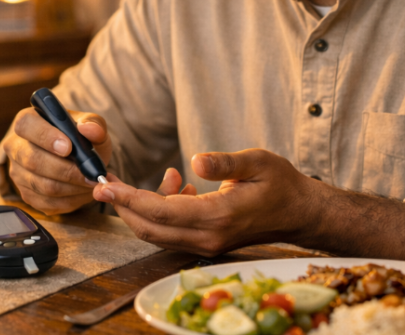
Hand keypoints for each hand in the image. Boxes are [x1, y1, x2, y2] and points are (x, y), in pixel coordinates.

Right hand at [1, 106, 112, 214]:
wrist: (76, 160)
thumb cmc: (79, 138)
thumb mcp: (90, 125)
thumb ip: (93, 123)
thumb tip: (89, 129)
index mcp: (28, 120)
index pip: (26, 125)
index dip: (45, 137)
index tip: (68, 147)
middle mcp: (16, 146)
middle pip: (32, 160)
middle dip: (65, 170)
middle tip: (90, 175)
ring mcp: (18, 172)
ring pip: (41, 185)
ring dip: (72, 187)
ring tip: (92, 183)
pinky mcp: (26, 194)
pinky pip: (46, 202)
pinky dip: (70, 200)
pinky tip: (83, 192)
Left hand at [93, 148, 312, 255]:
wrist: (300, 213)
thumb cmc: (281, 184)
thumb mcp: (257, 162)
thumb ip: (225, 163)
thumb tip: (196, 161)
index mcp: (218, 216)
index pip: (160, 211)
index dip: (128, 198)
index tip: (105, 183)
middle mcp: (208, 236)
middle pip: (149, 228)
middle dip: (123, 206)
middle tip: (104, 183)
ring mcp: (207, 244)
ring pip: (157, 234)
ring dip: (140, 209)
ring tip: (146, 180)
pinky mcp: (207, 243)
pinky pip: (171, 233)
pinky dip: (161, 211)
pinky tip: (176, 186)